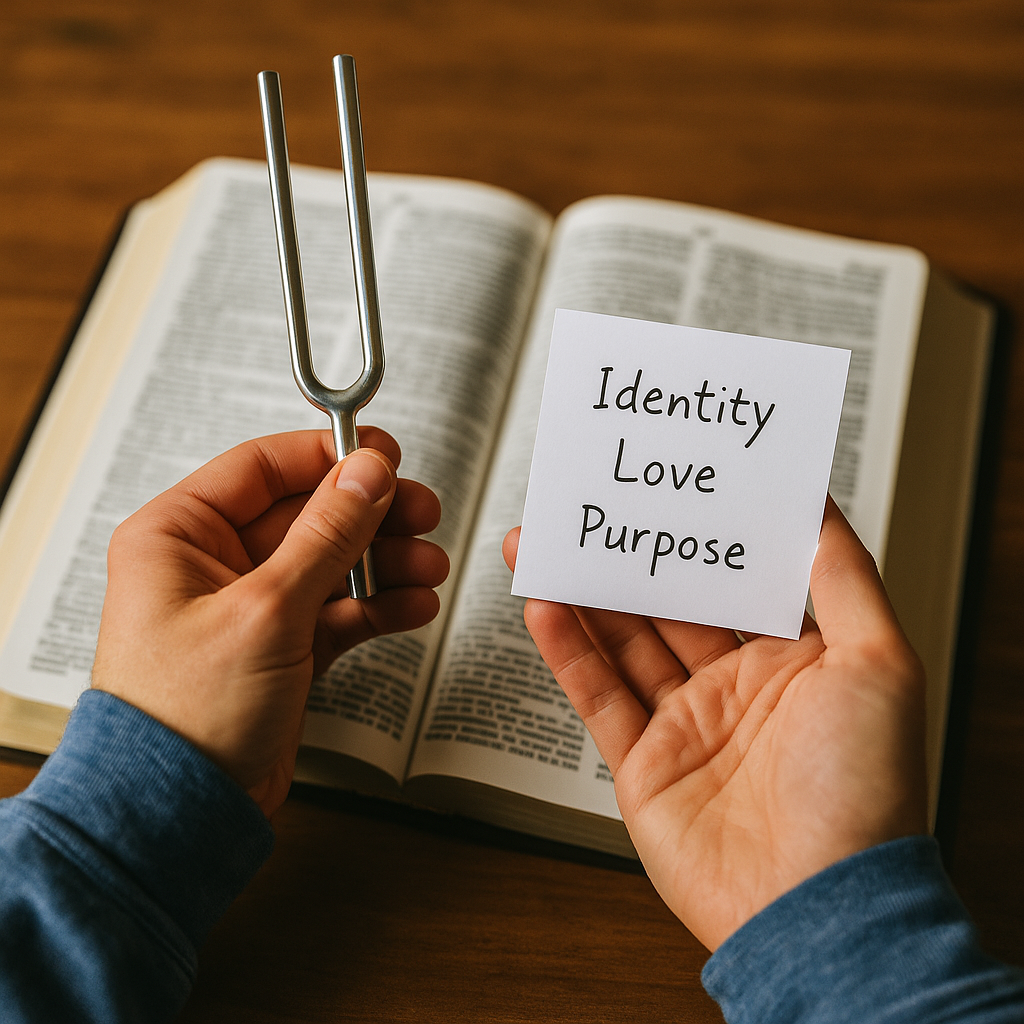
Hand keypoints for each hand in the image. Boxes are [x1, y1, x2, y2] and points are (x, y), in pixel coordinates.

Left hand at [92, 428, 447, 816]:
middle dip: (371, 516)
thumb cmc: (187, 714)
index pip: (263, 469)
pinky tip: (413, 606)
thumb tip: (368, 472)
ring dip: (385, 562)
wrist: (183, 815)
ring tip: (428, 567)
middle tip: (422, 513)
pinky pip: (338, 609)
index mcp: (180, 535)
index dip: (328, 456)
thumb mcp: (266, 609)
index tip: (385, 456)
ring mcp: (252, 608)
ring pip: (332, 561)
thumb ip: (327, 533)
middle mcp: (213, 565)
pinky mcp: (282, 648)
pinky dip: (377, 606)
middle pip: (309, 514)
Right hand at [503, 497, 926, 949]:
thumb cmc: (864, 789)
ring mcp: (687, 726)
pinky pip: (598, 698)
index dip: (702, 536)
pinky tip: (544, 609)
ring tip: (547, 546)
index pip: (736, 580)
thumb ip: (844, 578)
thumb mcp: (880, 662)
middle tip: (590, 511)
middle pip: (668, 606)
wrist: (815, 905)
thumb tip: (817, 506)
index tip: (671, 490)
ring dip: (585, 594)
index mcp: (793, 661)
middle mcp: (737, 689)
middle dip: (628, 558)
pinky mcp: (644, 765)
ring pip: (624, 643)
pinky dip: (568, 653)